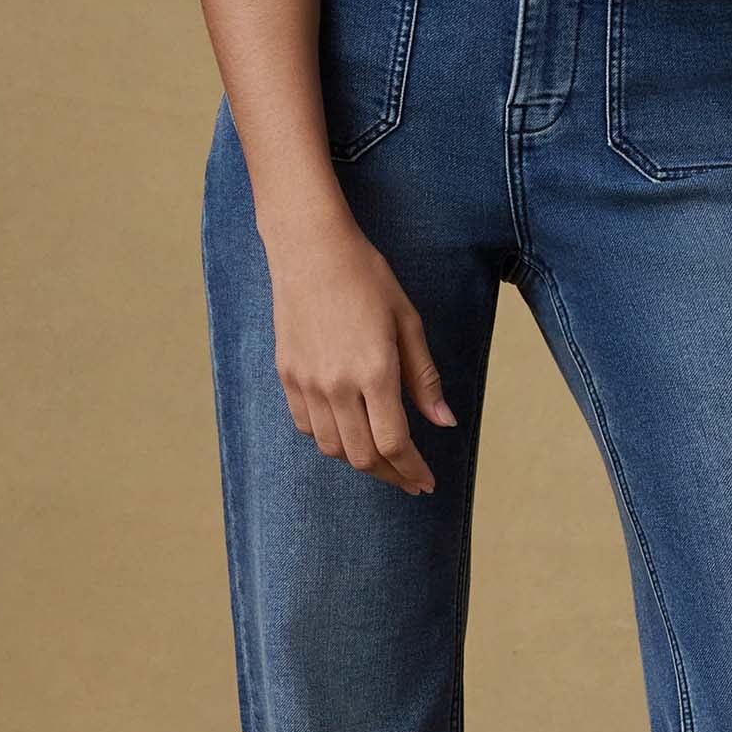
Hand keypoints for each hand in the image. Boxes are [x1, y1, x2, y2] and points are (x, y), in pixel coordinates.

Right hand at [267, 210, 456, 493]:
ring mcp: (307, 382)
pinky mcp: (287, 375)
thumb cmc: (367, 278)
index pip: (394, 443)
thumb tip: (444, 422)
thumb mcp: (408, 322)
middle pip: (363, 456)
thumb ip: (424, 378)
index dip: (412, 470)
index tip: (426, 482)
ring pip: (333, 448)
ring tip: (381, 458)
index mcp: (375, 372)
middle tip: (409, 478)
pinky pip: (307, 426)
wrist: (311, 249)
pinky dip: (329, 440)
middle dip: (390, 474)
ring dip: (359, 461)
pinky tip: (347, 433)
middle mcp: (337, 385)